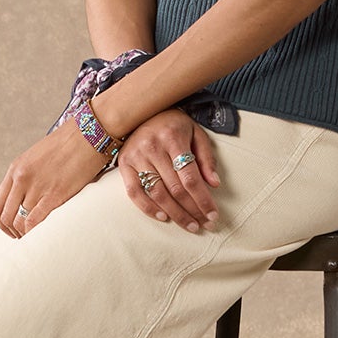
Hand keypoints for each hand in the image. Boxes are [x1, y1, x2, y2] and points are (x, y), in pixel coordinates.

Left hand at [0, 119, 112, 239]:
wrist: (89, 132)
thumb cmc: (70, 143)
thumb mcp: (39, 156)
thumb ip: (29, 175)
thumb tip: (28, 197)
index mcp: (16, 168)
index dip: (1, 222)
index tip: (10, 229)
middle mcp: (22, 178)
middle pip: (6, 215)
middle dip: (12, 231)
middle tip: (23, 238)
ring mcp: (37, 187)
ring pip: (21, 221)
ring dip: (26, 233)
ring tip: (36, 238)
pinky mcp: (55, 194)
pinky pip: (35, 221)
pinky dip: (35, 233)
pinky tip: (42, 236)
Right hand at [119, 110, 221, 233]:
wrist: (144, 111)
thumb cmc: (175, 125)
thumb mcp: (196, 134)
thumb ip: (206, 158)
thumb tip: (214, 184)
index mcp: (173, 138)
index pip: (190, 177)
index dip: (203, 200)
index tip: (213, 215)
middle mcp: (153, 147)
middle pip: (175, 189)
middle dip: (192, 210)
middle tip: (204, 225)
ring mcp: (136, 156)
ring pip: (157, 193)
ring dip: (175, 214)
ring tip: (189, 225)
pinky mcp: (124, 163)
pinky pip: (134, 192)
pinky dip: (148, 208)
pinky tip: (163, 217)